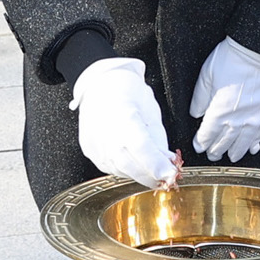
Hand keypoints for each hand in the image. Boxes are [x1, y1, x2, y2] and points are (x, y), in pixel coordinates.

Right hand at [72, 58, 175, 187]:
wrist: (99, 83)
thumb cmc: (126, 91)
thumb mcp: (151, 110)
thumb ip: (158, 139)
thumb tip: (167, 162)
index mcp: (123, 116)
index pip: (141, 147)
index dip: (156, 164)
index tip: (170, 174)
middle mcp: (104, 132)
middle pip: (129, 165)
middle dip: (151, 175)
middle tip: (167, 175)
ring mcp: (94, 143)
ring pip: (120, 170)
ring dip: (139, 173)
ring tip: (151, 165)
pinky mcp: (90, 151)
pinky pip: (111, 167)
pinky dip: (126, 169)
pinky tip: (133, 160)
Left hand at [190, 36, 259, 162]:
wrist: (259, 53)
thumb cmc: (231, 61)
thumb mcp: (206, 77)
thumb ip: (199, 98)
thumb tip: (195, 113)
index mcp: (218, 113)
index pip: (207, 136)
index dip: (201, 143)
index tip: (198, 145)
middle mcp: (236, 122)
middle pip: (223, 144)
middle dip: (215, 151)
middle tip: (212, 155)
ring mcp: (254, 121)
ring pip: (242, 145)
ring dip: (235, 152)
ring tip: (231, 156)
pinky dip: (254, 144)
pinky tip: (252, 147)